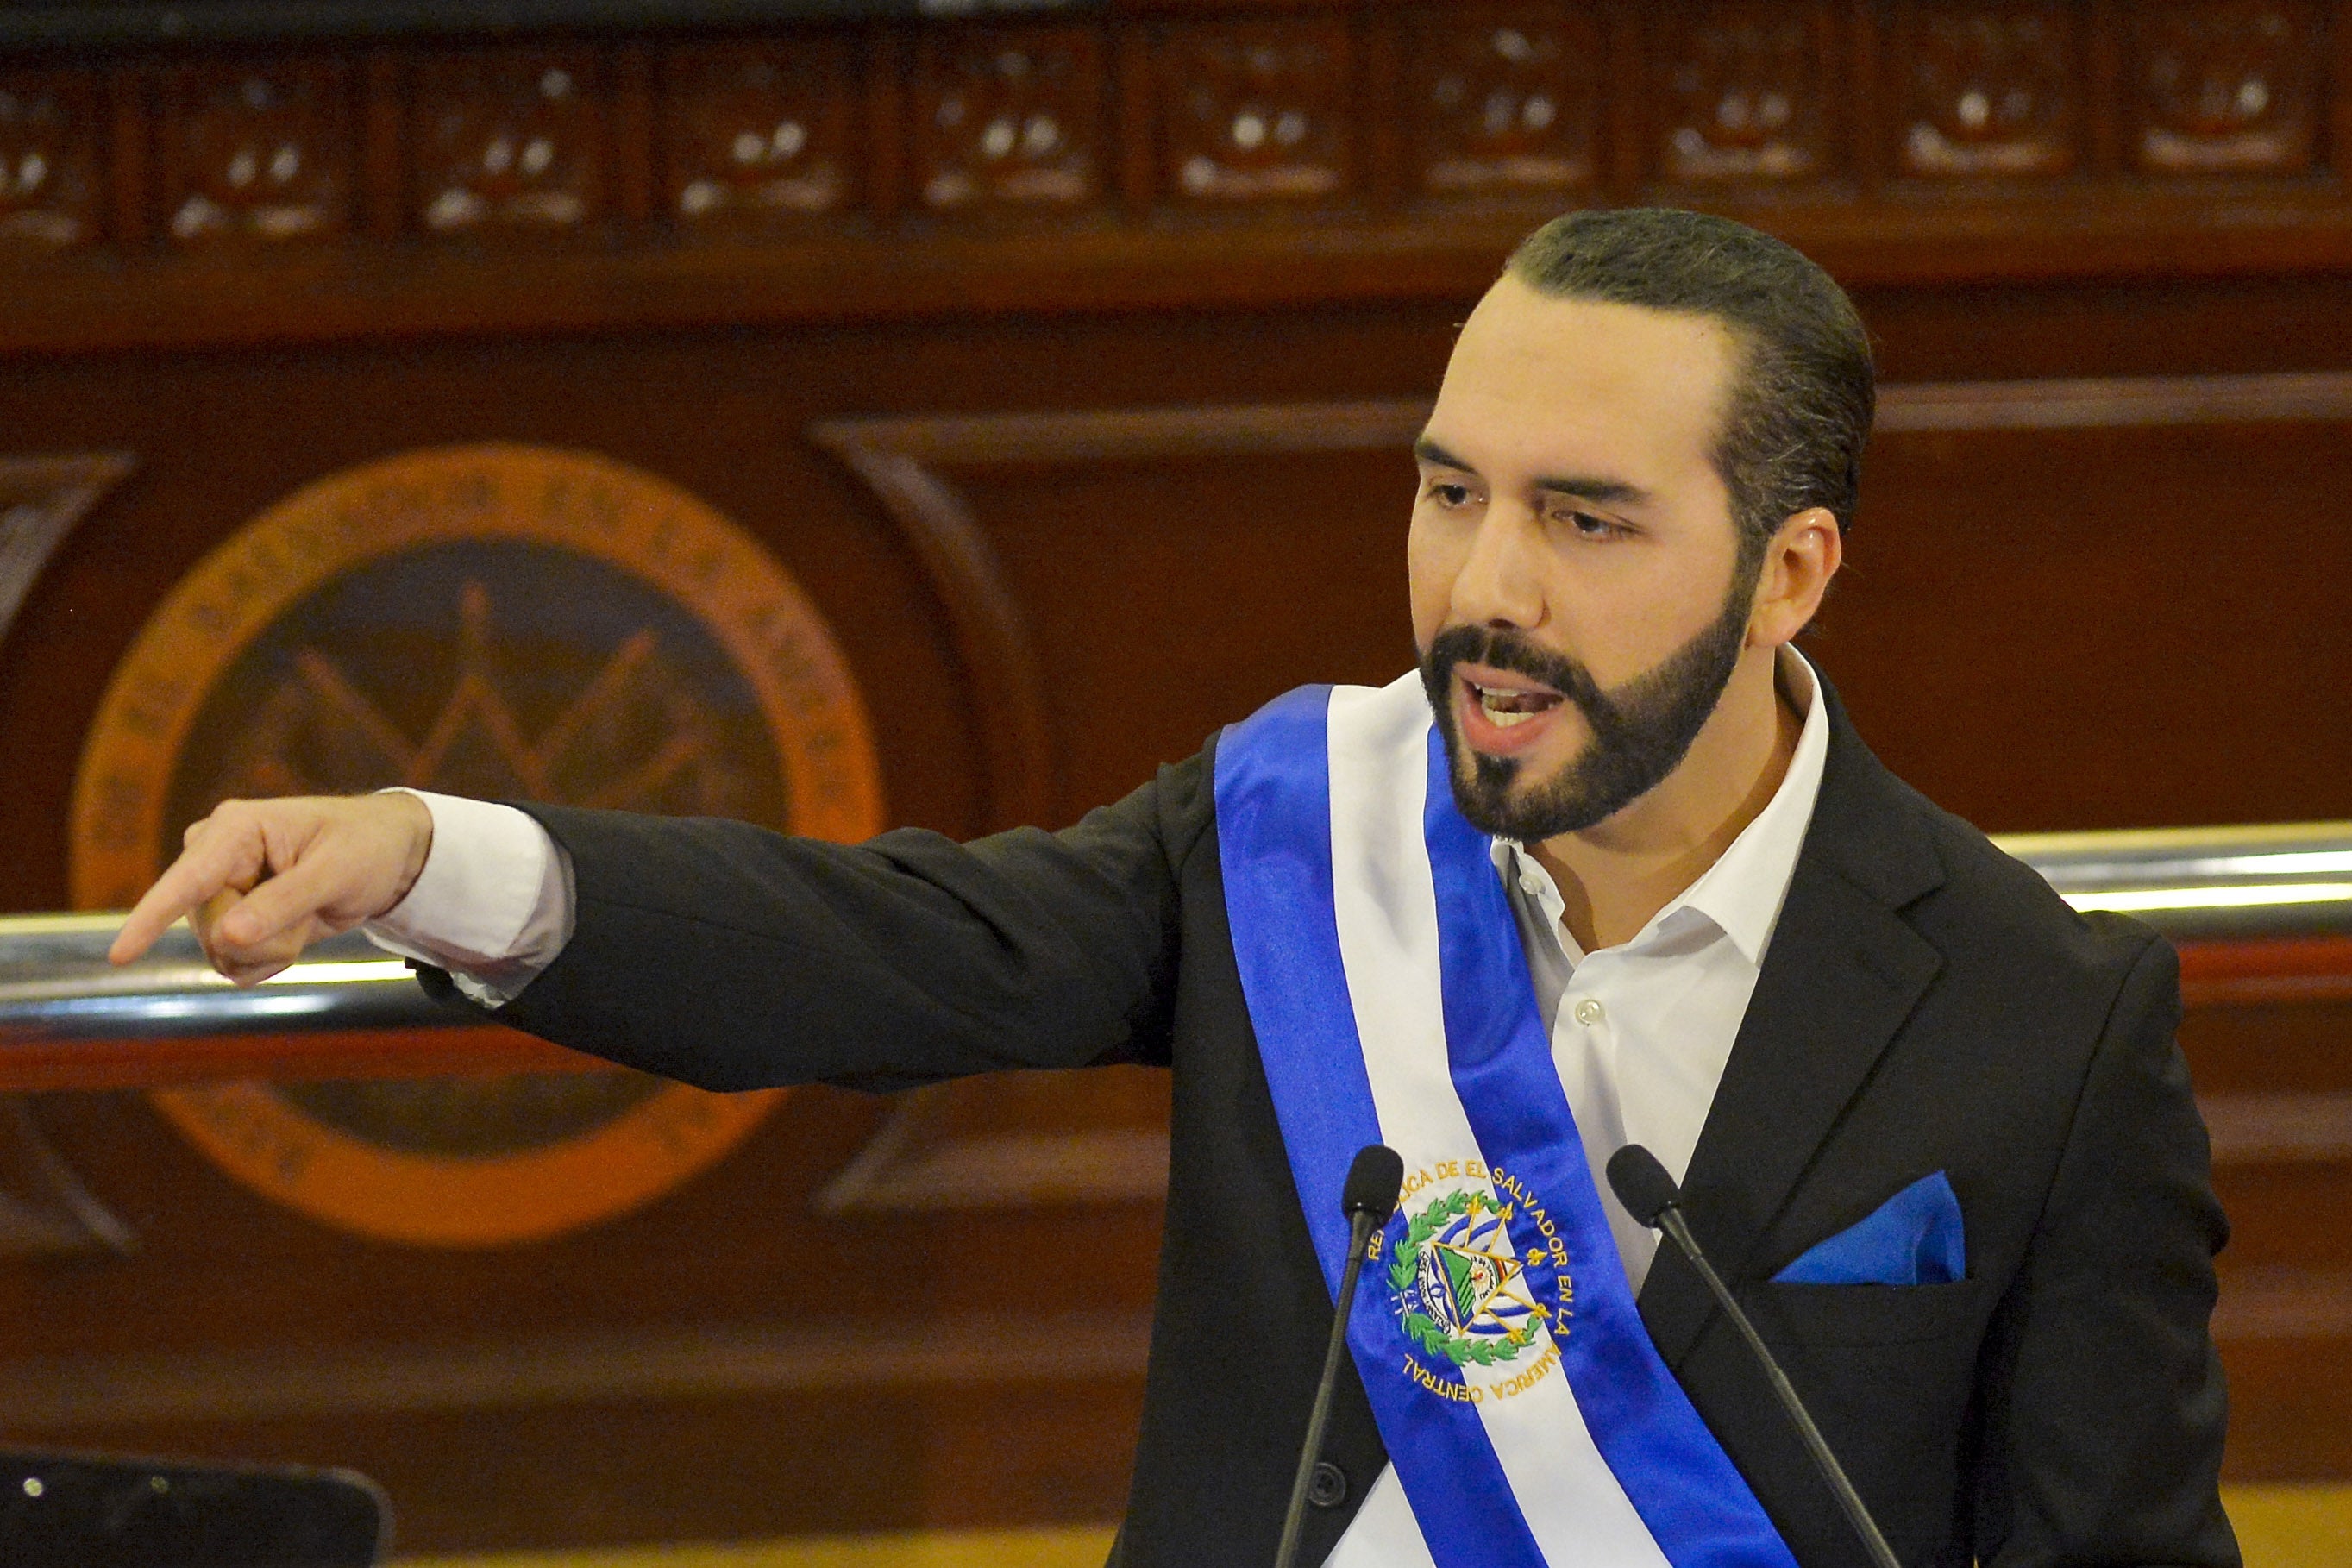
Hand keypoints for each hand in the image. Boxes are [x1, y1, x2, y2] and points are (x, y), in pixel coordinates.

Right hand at [109, 793, 435, 984]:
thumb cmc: (364, 848)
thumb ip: (283, 902)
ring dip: (270, 951)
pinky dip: (267, 961)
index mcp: (234, 830)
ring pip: (220, 952)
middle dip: (264, 939)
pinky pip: (231, 963)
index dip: (151, 919)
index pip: (185, 880)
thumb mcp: (336, 873)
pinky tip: (292, 934)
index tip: (120, 955)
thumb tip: (227, 937)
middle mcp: (212, 859)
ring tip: (304, 917)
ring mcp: (216, 891)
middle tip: (309, 912)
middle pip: (211, 929)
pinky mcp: (227, 919)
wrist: (385, 857)